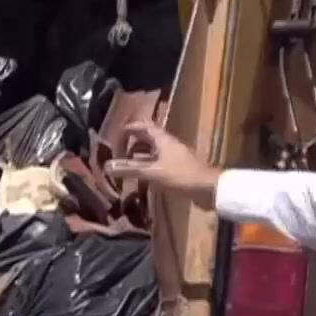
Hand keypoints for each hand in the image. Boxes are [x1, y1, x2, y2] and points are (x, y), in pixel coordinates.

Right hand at [103, 121, 221, 208]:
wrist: (209, 189)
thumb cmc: (181, 176)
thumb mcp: (153, 172)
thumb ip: (130, 169)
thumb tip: (106, 166)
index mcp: (162, 139)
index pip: (143, 126)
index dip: (129, 128)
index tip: (115, 135)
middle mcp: (168, 144)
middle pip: (147, 138)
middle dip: (132, 142)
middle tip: (118, 151)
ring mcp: (175, 156)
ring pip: (153, 151)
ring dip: (139, 156)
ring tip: (126, 164)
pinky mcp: (179, 169)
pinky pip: (159, 163)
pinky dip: (148, 166)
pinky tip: (142, 177)